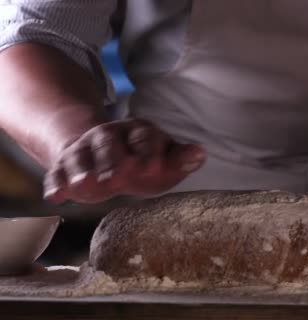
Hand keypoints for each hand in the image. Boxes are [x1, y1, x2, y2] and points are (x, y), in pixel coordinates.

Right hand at [43, 119, 204, 202]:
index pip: (145, 138)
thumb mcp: (165, 161)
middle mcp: (110, 135)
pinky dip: (56, 182)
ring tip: (84, 185)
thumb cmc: (144, 162)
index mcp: (140, 132)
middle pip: (109, 144)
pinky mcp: (66, 163)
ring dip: (82, 170)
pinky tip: (56, 196)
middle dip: (112, 160)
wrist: (104, 155)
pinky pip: (58, 170)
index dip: (148, 153)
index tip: (152, 169)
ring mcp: (86, 147)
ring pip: (81, 155)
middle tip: (115, 179)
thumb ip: (181, 159)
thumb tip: (200, 154)